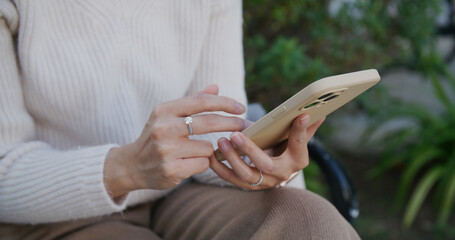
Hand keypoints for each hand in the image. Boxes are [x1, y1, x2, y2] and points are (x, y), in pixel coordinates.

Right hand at [104, 85, 246, 197]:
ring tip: (191, 152)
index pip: (201, 101)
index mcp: (164, 110)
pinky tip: (187, 164)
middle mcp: (163, 128)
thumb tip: (216, 87)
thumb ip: (192, 101)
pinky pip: (203, 164)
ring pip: (207, 147)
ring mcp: (166, 150)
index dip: (225, 103)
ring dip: (207, 150)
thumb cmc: (156, 136)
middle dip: (232, 123)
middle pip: (209, 122)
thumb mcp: (168, 115)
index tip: (241, 108)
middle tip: (246, 125)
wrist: (132, 165)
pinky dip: (201, 164)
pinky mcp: (171, 169)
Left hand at [209, 114, 324, 189]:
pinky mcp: (248, 185)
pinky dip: (220, 169)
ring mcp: (264, 183)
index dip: (300, 132)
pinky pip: (232, 179)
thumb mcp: (297, 139)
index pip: (299, 145)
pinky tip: (211, 155)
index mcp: (297, 160)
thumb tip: (318, 111)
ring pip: (246, 175)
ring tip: (221, 141)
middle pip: (265, 164)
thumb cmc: (288, 149)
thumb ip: (304, 128)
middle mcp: (281, 175)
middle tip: (235, 134)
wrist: (279, 172)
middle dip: (249, 150)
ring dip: (231, 159)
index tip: (301, 116)